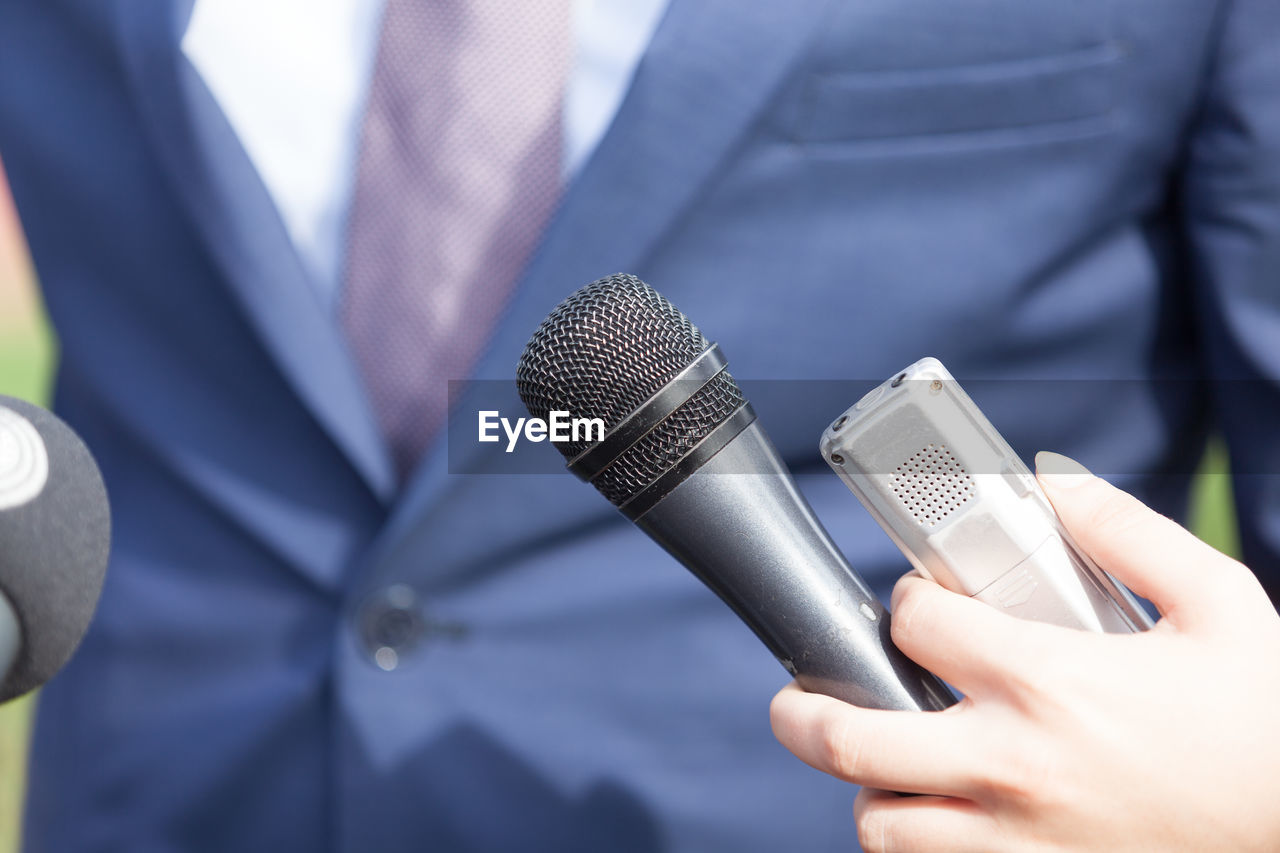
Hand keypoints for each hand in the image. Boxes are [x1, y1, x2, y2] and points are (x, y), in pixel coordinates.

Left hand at [770, 452, 1279, 851]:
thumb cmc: (1261, 721)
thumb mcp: (1219, 602)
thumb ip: (1127, 532)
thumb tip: (1053, 484)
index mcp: (1048, 678)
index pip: (914, 624)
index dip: (905, 602)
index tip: (919, 606)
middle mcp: (1014, 763)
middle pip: (853, 738)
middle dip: (805, 712)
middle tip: (800, 699)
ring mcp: (1017, 840)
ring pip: (881, 824)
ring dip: (868, 789)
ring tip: (884, 766)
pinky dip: (915, 846)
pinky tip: (936, 817)